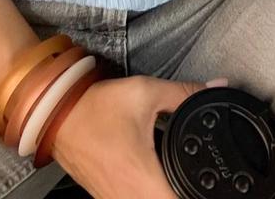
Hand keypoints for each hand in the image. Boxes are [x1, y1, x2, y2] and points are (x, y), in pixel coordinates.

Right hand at [50, 73, 218, 197]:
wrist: (56, 114)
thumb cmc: (96, 107)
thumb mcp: (145, 93)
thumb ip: (185, 93)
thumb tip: (218, 87)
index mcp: (143, 181)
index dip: (201, 196)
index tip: (214, 185)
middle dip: (187, 192)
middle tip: (198, 178)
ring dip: (169, 194)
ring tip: (180, 179)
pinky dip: (152, 194)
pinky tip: (159, 180)